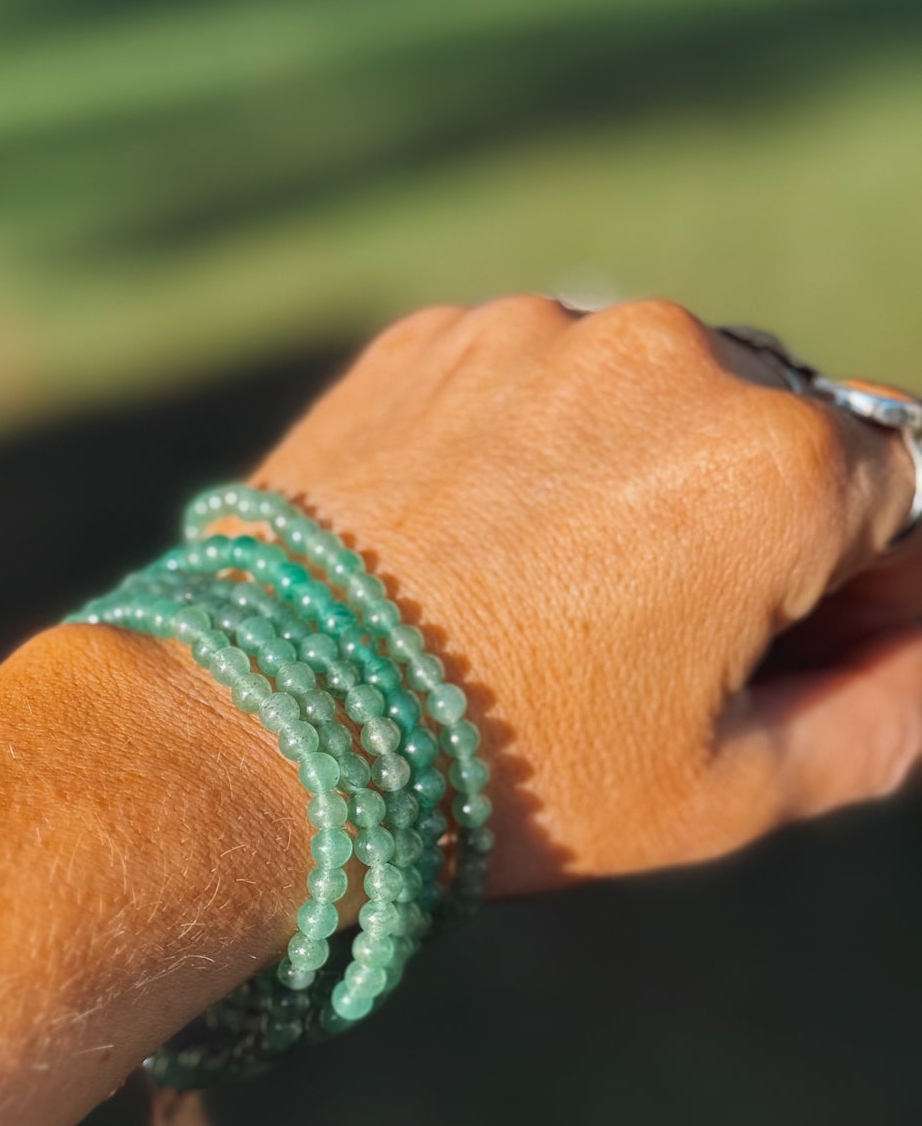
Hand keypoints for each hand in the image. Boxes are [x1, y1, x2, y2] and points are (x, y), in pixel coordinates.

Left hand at [251, 296, 921, 894]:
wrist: (269, 729)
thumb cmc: (514, 780)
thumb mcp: (731, 794)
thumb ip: (888, 715)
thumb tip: (918, 639)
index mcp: (781, 467)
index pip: (906, 492)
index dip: (864, 579)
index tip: (789, 641)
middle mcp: (676, 355)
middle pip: (782, 430)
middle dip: (756, 519)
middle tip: (653, 630)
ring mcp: (543, 331)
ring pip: (651, 393)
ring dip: (637, 470)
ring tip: (544, 591)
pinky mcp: (436, 335)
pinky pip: (533, 377)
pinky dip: (530, 443)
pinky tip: (471, 543)